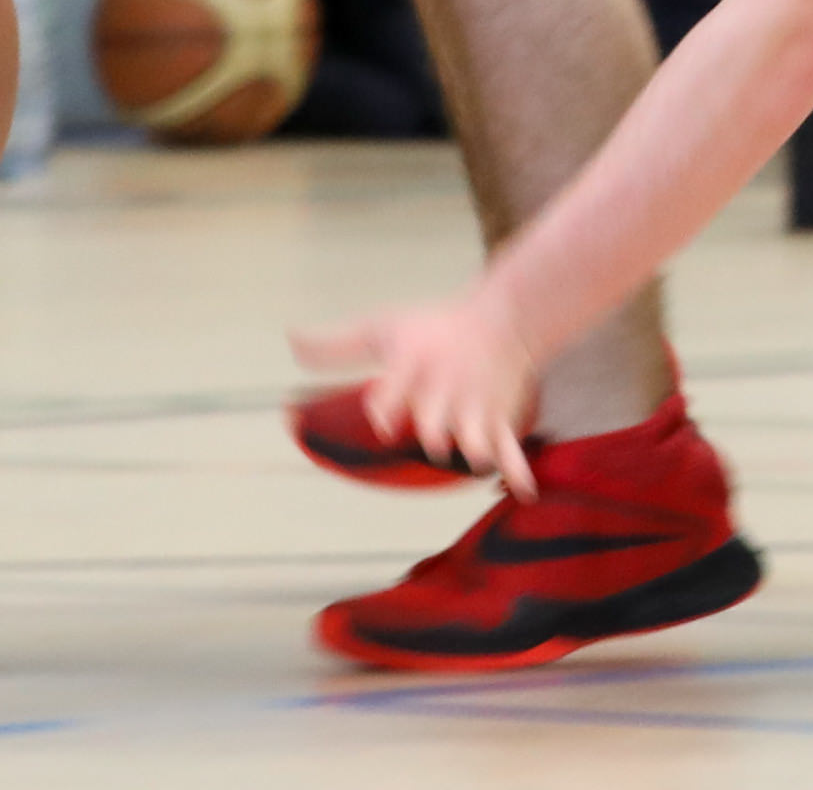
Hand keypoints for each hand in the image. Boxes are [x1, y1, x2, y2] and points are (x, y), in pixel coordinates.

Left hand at [290, 293, 538, 496]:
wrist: (504, 318)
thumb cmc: (432, 327)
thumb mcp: (382, 328)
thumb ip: (337, 347)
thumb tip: (289, 341)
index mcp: (412, 366)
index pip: (395, 388)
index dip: (386, 404)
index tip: (380, 420)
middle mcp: (444, 388)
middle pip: (438, 417)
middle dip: (436, 429)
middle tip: (434, 440)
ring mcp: (475, 406)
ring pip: (477, 434)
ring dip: (475, 448)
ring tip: (475, 459)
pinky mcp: (500, 420)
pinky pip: (511, 448)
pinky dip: (518, 470)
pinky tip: (522, 494)